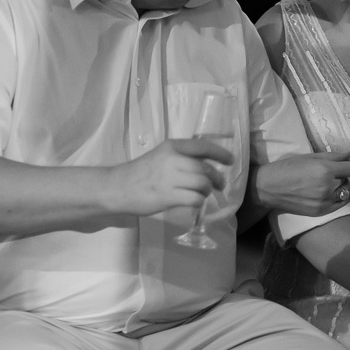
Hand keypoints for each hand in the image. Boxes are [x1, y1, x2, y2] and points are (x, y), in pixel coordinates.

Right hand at [112, 138, 232, 216]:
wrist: (119, 187)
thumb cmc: (141, 172)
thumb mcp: (162, 156)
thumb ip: (182, 157)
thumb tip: (207, 164)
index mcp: (172, 146)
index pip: (203, 146)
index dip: (220, 153)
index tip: (230, 160)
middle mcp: (173, 159)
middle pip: (206, 168)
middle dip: (218, 178)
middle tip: (219, 185)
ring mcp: (170, 178)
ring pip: (203, 184)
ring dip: (207, 191)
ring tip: (202, 194)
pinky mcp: (168, 196)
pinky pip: (195, 199)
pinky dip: (199, 202)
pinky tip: (194, 202)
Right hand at [253, 151, 349, 214]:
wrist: (269, 187)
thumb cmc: (287, 167)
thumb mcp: (309, 156)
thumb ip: (332, 156)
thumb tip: (349, 155)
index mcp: (325, 170)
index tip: (347, 164)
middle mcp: (328, 186)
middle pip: (348, 179)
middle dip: (343, 175)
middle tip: (332, 173)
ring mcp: (325, 201)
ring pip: (345, 192)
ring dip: (341, 186)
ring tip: (330, 183)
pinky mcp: (321, 211)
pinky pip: (340, 204)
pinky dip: (341, 198)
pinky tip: (337, 193)